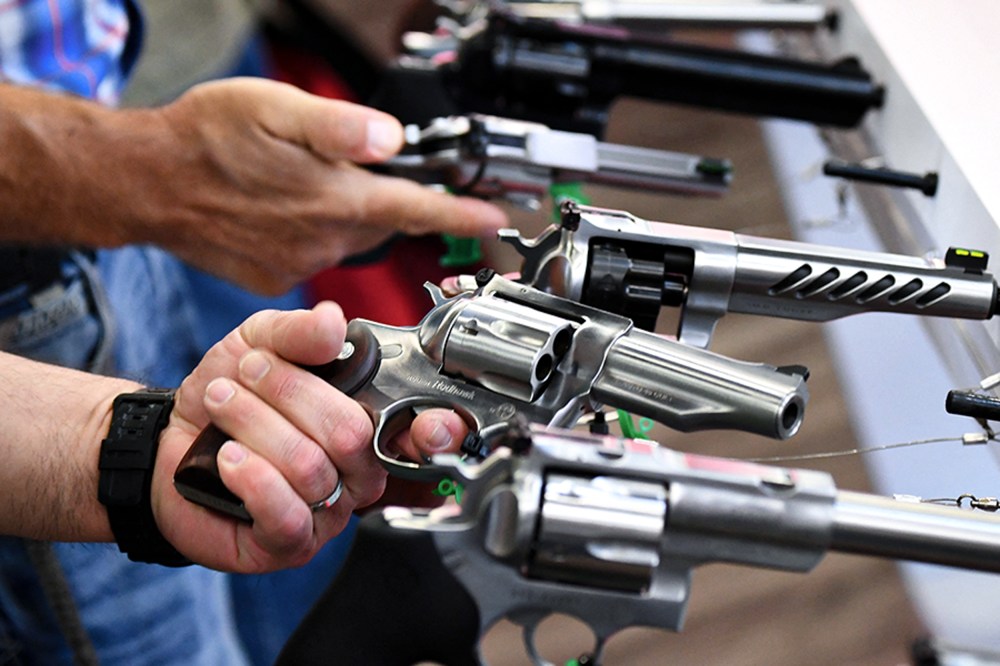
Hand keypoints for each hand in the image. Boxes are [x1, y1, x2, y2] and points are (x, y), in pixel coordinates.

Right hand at [131, 77, 508, 293]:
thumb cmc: (206, 138)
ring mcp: (299, 265)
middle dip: (384, 200)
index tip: (496, 220)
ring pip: (347, 237)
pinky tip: (277, 210)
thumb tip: (391, 141)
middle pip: (381, 222)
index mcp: (333, 198)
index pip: (417, 210)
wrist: (145, 183)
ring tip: (298, 182)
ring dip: (340, 211)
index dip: (462, 215)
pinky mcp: (276, 279)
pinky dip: (310, 232)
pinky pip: (313, 255)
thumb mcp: (276, 108)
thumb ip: (341, 128)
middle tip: (350, 169)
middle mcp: (323, 239)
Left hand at [152, 303, 465, 572]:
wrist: (168, 441)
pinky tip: (225, 456)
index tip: (430, 422)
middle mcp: (358, 472)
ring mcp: (328, 512)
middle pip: (350, 434)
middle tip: (246, 372)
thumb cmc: (229, 394)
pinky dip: (250, 476)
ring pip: (309, 467)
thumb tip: (334, 322)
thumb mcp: (258, 343)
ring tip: (220, 401)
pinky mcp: (290, 544)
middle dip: (289, 392)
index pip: (424, 434)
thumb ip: (298, 331)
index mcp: (368, 421)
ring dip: (252, 423)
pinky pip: (287, 514)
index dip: (439, 429)